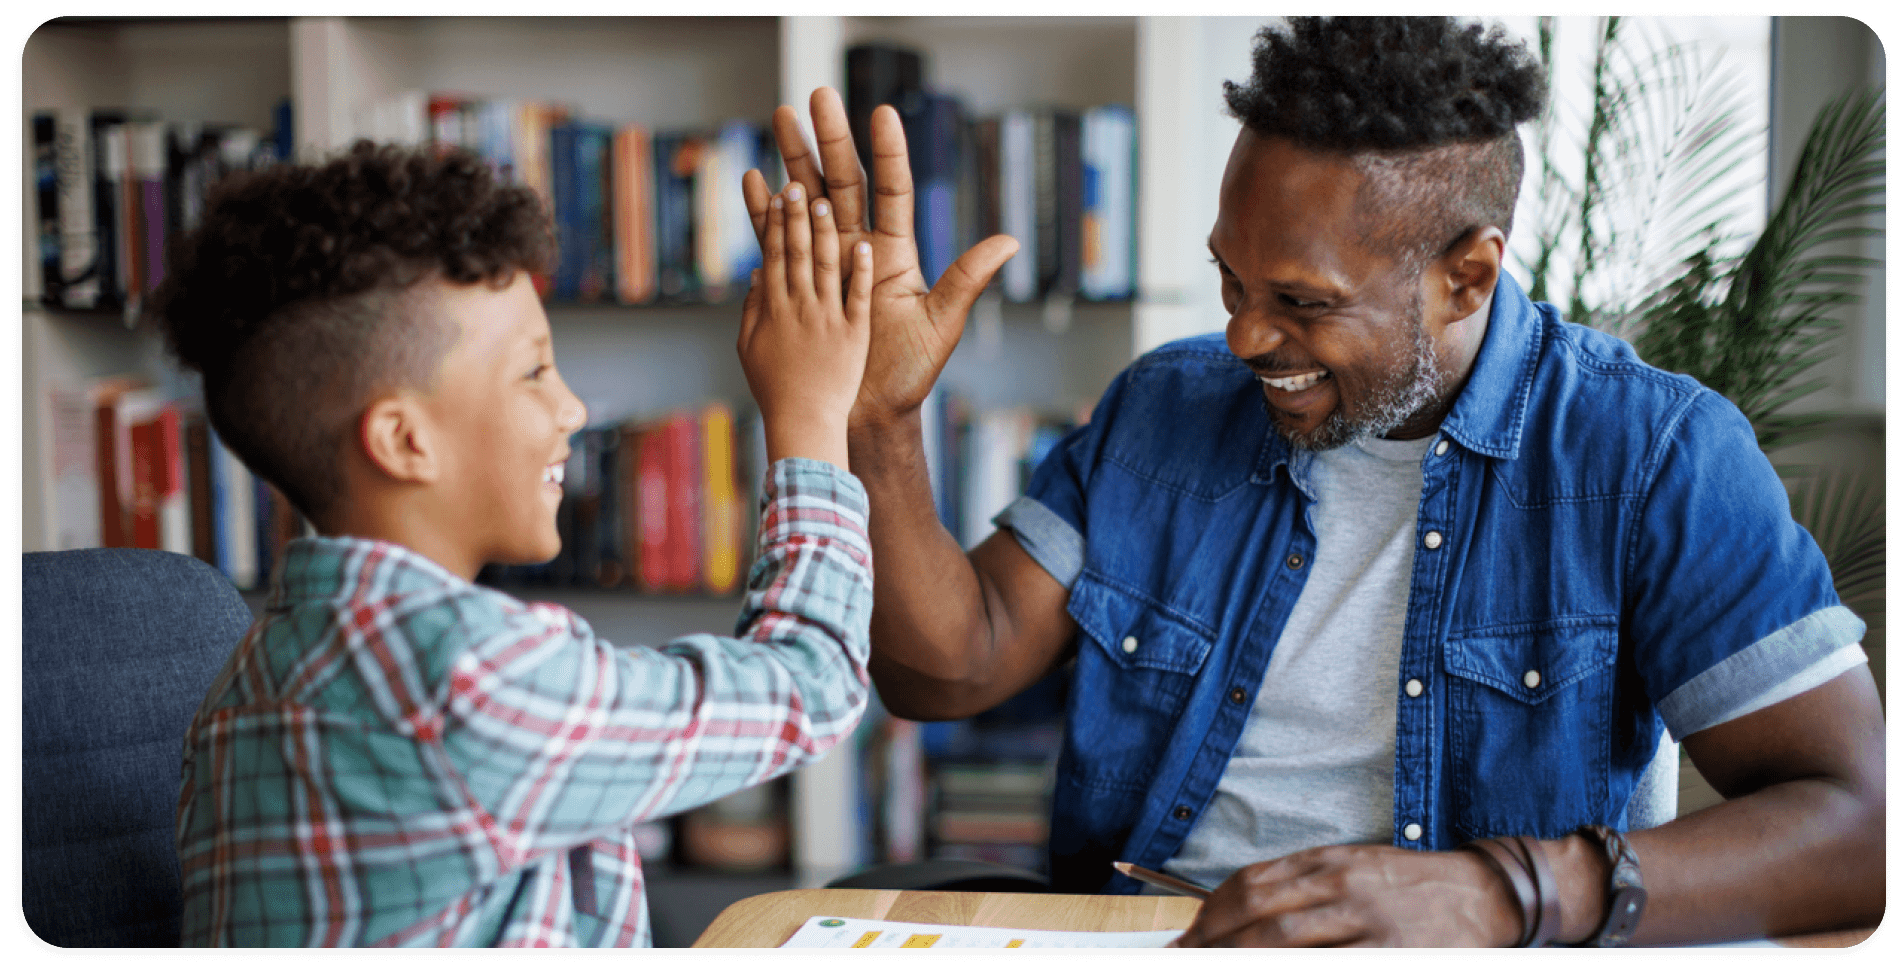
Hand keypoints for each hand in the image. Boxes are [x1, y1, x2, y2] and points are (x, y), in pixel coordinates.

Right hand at [737, 181, 872, 470]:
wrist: (806, 427)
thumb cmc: (776, 392)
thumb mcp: (749, 350)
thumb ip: (753, 310)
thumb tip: (757, 273)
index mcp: (775, 309)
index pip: (776, 254)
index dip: (775, 223)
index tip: (776, 193)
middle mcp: (801, 308)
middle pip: (798, 251)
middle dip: (797, 215)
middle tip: (797, 182)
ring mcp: (829, 319)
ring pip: (826, 266)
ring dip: (825, 232)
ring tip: (826, 200)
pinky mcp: (853, 335)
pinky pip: (857, 298)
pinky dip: (860, 274)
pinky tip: (864, 248)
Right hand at [743, 87, 1019, 432]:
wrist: (868, 412)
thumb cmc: (909, 373)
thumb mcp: (941, 323)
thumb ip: (967, 279)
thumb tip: (1009, 242)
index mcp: (893, 251)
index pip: (891, 189)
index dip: (888, 152)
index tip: (881, 113)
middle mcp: (859, 247)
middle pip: (842, 181)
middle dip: (829, 139)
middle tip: (816, 96)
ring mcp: (826, 262)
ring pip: (807, 200)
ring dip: (792, 160)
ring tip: (779, 119)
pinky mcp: (800, 282)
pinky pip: (778, 240)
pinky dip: (764, 211)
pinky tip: (755, 180)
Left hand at [1170, 844, 1521, 947]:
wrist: (1484, 895)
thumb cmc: (1414, 885)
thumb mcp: (1356, 867)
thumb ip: (1305, 882)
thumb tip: (1245, 906)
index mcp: (1330, 861)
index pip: (1252, 883)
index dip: (1212, 912)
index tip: (1189, 934)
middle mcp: (1342, 886)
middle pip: (1259, 914)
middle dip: (1214, 938)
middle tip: (1187, 954)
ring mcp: (1365, 921)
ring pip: (1284, 941)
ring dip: (1240, 954)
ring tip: (1213, 962)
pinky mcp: (1387, 951)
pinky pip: (1327, 962)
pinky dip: (1288, 965)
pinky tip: (1266, 970)